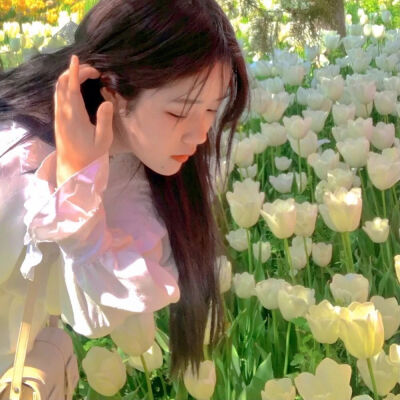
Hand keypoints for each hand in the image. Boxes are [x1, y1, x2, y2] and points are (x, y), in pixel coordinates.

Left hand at [54, 54, 113, 186]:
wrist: (73, 168)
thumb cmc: (90, 155)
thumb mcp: (103, 140)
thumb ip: (105, 120)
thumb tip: (107, 101)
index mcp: (74, 116)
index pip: (72, 88)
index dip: (75, 71)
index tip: (78, 59)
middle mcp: (63, 112)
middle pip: (62, 83)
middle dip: (75, 71)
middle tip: (93, 71)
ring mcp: (59, 115)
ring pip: (58, 88)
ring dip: (70, 77)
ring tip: (86, 75)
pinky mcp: (58, 118)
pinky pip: (59, 95)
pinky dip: (66, 85)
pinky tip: (77, 87)